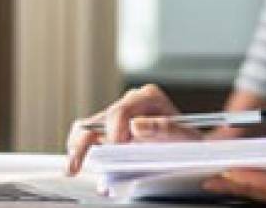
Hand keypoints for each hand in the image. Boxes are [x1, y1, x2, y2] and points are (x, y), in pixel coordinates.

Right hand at [64, 84, 198, 175]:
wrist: (191, 148)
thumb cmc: (190, 141)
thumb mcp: (185, 135)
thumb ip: (164, 128)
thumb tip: (136, 126)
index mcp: (147, 97)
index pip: (121, 112)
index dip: (114, 132)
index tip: (115, 148)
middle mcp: (130, 104)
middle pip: (99, 119)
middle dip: (85, 141)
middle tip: (79, 164)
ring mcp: (118, 118)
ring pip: (87, 127)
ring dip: (78, 147)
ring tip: (73, 167)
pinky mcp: (111, 132)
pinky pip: (89, 138)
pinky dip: (82, 152)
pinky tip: (79, 166)